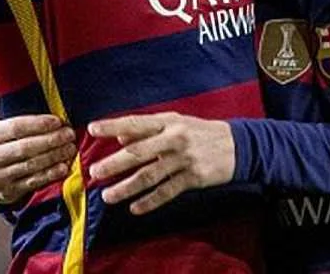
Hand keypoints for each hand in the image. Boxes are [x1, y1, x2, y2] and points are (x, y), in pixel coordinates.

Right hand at [0, 82, 76, 204]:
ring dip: (54, 157)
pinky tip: (64, 167)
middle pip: (25, 148)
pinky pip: (32, 182)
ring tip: (71, 148)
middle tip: (70, 134)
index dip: (38, 124)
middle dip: (51, 140)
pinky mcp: (8, 192)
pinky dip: (50, 175)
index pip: (15, 128)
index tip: (58, 121)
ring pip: (31, 165)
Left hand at [87, 112, 234, 215]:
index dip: (113, 126)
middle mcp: (174, 139)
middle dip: (114, 163)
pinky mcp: (193, 178)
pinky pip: (167, 192)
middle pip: (139, 152)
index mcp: (168, 122)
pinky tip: (135, 208)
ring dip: (126, 187)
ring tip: (108, 196)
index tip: (92, 129)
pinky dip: (150, 202)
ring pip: (150, 176)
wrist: (238, 145)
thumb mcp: (176, 123)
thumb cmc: (201, 132)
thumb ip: (148, 130)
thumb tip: (120, 138)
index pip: (136, 123)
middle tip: (94, 173)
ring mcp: (184, 159)